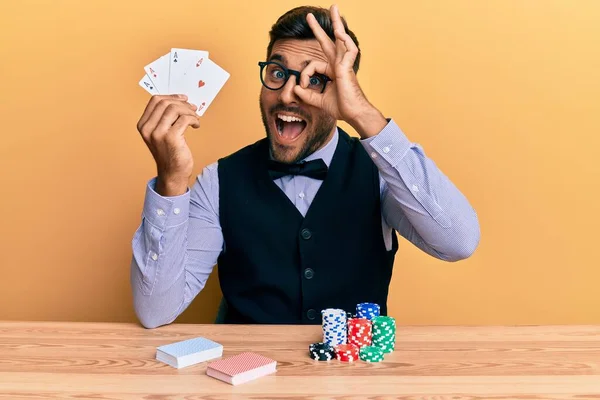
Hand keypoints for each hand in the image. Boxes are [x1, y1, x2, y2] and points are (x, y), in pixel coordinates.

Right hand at [136, 94, 199, 194]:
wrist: (172, 174)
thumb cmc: (169, 153)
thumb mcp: (161, 134)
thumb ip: (164, 119)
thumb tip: (180, 101)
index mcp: (143, 125)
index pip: (155, 100)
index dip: (171, 97)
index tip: (183, 99)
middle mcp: (148, 128)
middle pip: (165, 102)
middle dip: (182, 103)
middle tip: (193, 108)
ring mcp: (158, 133)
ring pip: (175, 109)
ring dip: (189, 111)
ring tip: (195, 118)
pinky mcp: (171, 138)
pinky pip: (184, 119)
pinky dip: (193, 119)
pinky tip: (196, 125)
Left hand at [293, 5, 376, 127]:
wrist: (354, 115)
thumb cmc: (342, 108)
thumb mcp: (320, 101)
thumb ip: (308, 95)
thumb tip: (296, 89)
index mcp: (333, 71)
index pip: (314, 65)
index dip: (304, 75)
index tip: (302, 86)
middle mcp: (338, 65)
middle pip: (330, 41)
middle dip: (322, 27)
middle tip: (312, 15)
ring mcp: (344, 65)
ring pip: (341, 39)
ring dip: (337, 24)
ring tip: (334, 9)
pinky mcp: (347, 69)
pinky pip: (348, 50)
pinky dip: (345, 40)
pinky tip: (339, 32)